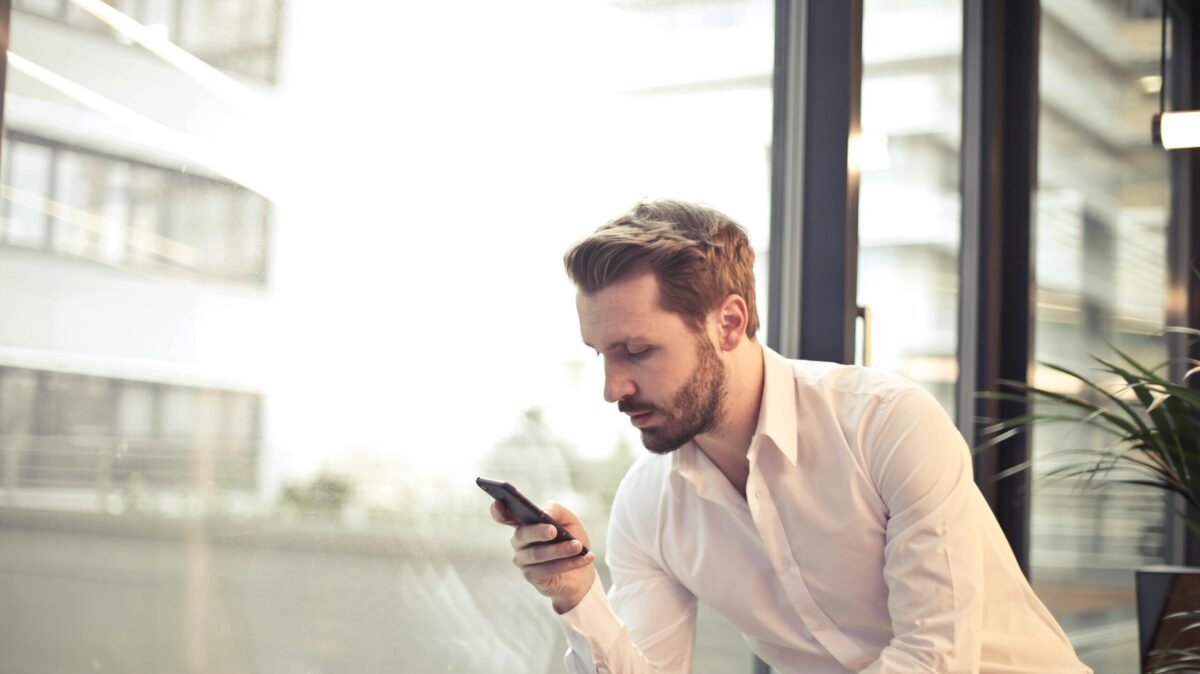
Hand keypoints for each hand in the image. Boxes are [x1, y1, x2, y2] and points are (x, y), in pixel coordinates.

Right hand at [491, 499, 596, 613]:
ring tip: (578, 546)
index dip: (498, 510)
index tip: (498, 501)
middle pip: (521, 535)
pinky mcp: (532, 577)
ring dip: (560, 550)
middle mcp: (519, 542)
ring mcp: (523, 560)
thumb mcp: (569, 520)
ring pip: (537, 554)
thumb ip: (555, 510)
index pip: (504, 516)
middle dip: (538, 532)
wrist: (583, 568)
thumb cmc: (572, 539)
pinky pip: (547, 570)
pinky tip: (585, 558)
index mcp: (524, 523)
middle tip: (553, 530)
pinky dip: (569, 563)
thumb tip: (544, 513)